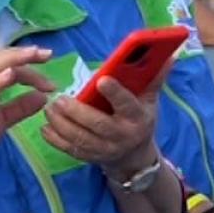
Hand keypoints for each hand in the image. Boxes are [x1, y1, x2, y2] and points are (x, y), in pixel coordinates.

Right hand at [0, 45, 54, 174]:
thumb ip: (20, 107)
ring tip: (36, 54)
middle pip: (1, 58)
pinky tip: (12, 74)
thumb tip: (43, 97)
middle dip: (25, 54)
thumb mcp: (3, 119)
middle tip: (48, 54)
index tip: (48, 65)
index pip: (7, 65)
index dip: (28, 63)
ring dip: (16, 59)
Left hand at [42, 75, 158, 169]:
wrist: (135, 157)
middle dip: (77, 112)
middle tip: (60, 99)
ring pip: (81, 139)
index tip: (101, 79)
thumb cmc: (140, 120)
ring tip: (50, 109)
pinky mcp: (90, 158)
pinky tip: (45, 128)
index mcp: (137, 118)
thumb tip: (168, 54)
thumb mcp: (149, 101)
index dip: (115, 93)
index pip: (127, 105)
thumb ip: (153, 78)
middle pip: (98, 125)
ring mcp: (105, 150)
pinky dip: (56, 140)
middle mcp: (122, 136)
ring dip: (62, 125)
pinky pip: (71, 150)